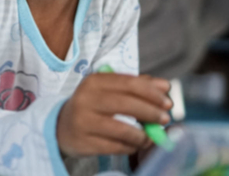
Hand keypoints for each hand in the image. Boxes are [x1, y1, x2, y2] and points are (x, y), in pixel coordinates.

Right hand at [57, 73, 171, 156]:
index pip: (129, 83)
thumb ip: (137, 85)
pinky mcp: (83, 142)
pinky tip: (136, 145)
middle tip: (165, 119)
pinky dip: (130, 146)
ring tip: (151, 137)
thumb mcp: (109, 90)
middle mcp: (87, 98)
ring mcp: (84, 121)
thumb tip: (164, 86)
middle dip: (150, 112)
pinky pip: (114, 146)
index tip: (167, 102)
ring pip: (121, 128)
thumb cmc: (93, 105)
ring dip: (142, 134)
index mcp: (95, 81)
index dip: (152, 93)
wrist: (61, 126)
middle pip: (126, 104)